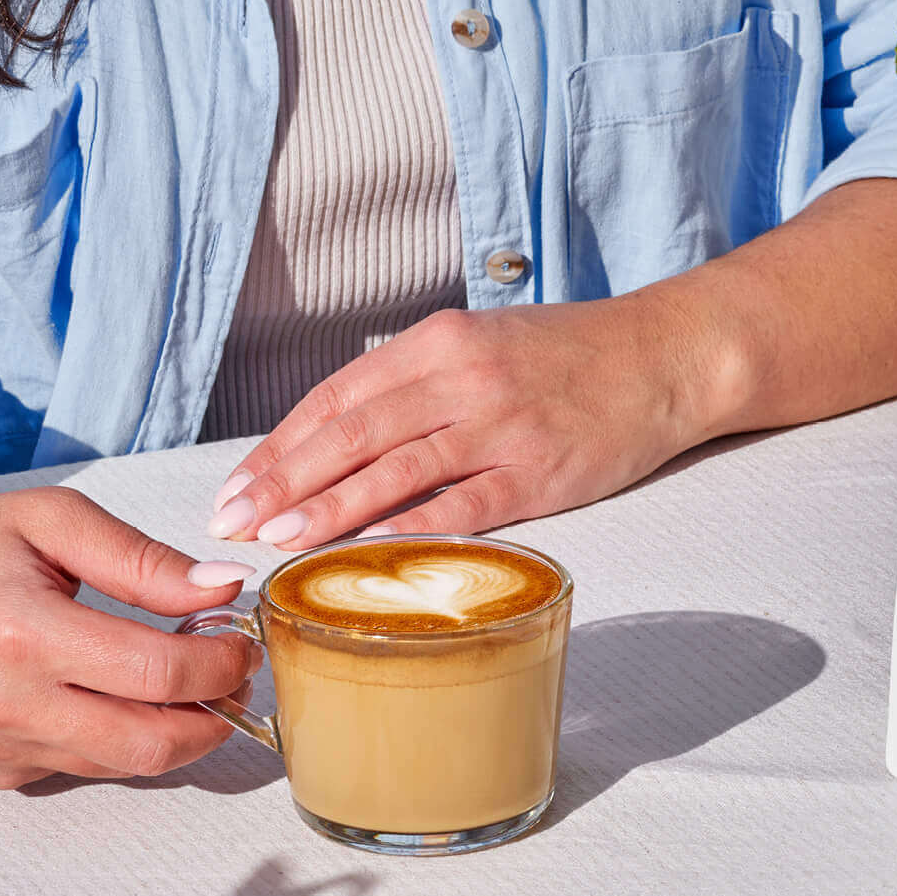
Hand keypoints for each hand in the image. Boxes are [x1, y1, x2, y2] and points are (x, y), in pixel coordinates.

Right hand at [0, 485, 258, 787]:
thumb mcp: (50, 521)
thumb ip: (141, 559)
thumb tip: (220, 590)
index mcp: (20, 632)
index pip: (156, 673)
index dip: (219, 663)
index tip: (240, 641)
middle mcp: (4, 704)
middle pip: (151, 742)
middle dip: (212, 716)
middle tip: (232, 679)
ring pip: (125, 765)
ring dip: (174, 731)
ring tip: (183, 683)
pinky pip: (85, 766)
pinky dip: (118, 738)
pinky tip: (112, 695)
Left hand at [203, 293, 722, 552]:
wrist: (664, 355)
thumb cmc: (565, 356)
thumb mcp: (478, 345)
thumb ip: (410, 387)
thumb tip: (333, 441)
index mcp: (436, 342)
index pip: (336, 398)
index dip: (278, 446)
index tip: (234, 486)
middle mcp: (461, 378)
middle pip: (351, 434)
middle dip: (282, 481)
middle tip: (232, 520)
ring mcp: (501, 426)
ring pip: (396, 471)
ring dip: (331, 509)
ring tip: (279, 539)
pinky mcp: (540, 472)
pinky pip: (465, 506)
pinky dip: (413, 530)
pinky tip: (368, 554)